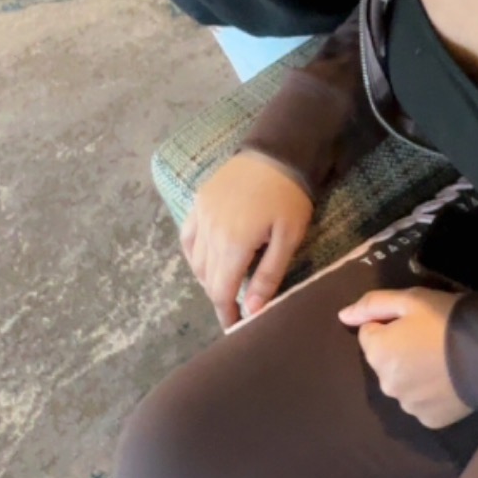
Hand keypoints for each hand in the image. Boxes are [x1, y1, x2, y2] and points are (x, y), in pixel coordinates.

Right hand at [181, 150, 312, 328]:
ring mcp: (200, 215)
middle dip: (218, 297)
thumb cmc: (289, 197)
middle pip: (207, 277)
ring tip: (225, 283)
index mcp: (232, 245)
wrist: (278, 151)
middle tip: (233, 308)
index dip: (225, 312)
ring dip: (207, 277)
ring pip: (194, 259)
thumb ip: (268, 276)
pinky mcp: (198, 201)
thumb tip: (251, 310)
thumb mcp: (288, 239)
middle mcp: (209, 232)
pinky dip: (194, 254)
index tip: (232, 327)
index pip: (220, 290)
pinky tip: (207, 259)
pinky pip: (187, 237)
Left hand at [338, 286, 471, 428]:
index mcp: (377, 353)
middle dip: (400, 350)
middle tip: (431, 339)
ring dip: (414, 373)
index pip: (370, 334)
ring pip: (402, 384)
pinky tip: (450, 381)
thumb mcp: (411, 299)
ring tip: (444, 361)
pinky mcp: (430, 420)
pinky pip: (422, 403)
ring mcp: (408, 405)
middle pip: (384, 362)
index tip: (416, 321)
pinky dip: (431, 393)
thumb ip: (372, 305)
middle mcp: (386, 384)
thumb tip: (342, 316)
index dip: (391, 324)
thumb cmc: (449, 320)